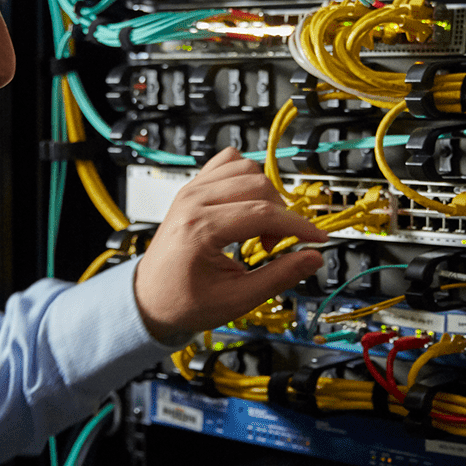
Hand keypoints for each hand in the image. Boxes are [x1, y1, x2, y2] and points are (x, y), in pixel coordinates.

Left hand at [132, 148, 328, 338]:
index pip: (263, 212)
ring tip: (259, 228)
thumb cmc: (183, 302)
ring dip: (264, 195)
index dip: (298, 226)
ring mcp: (191, 190)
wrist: (148, 300)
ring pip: (246, 168)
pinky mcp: (192, 188)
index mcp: (200, 228)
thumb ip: (279, 277)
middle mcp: (193, 201)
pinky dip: (246, 178)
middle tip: (274, 246)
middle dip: (279, 215)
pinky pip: (227, 163)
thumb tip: (313, 259)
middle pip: (258, 185)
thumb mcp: (236, 300)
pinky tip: (247, 205)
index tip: (317, 238)